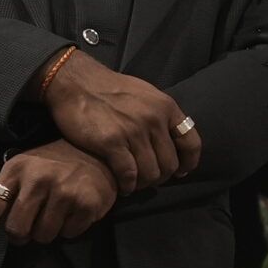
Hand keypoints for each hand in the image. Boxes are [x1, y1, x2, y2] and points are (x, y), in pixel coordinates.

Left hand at [0, 139, 117, 259]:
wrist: (97, 152)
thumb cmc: (53, 164)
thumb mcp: (21, 172)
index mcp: (16, 170)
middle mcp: (38, 179)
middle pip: (17, 228)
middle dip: (21, 235)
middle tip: (30, 228)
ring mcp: (64, 190)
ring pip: (43, 235)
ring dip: (47, 233)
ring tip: (55, 217)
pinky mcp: (86, 203)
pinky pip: (69, 234)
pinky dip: (69, 230)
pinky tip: (74, 213)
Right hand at [43, 49, 202, 192]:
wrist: (75, 81)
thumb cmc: (111, 88)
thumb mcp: (147, 95)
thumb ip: (162, 115)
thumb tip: (175, 138)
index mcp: (167, 107)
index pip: (191, 143)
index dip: (188, 163)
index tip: (180, 173)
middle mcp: (154, 120)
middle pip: (170, 164)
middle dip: (161, 177)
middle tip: (148, 179)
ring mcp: (133, 131)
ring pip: (150, 173)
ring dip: (143, 184)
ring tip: (135, 184)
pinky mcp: (110, 142)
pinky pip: (128, 174)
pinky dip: (128, 185)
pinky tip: (123, 186)